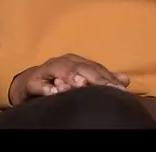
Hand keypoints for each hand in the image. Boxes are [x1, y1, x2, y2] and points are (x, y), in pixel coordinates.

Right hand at [8, 53, 130, 105]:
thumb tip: (126, 79)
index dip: (108, 78)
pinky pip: (39, 84)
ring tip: (81, 86)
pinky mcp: (32, 81)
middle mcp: (63, 62)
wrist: (29, 85)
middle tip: (107, 87)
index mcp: (77, 61)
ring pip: (60, 72)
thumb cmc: (59, 82)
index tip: (120, 89)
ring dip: (70, 78)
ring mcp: (46, 70)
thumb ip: (101, 79)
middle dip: (94, 78)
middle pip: (80, 68)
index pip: (96, 68)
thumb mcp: (81, 80)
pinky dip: (46, 88)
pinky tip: (53, 93)